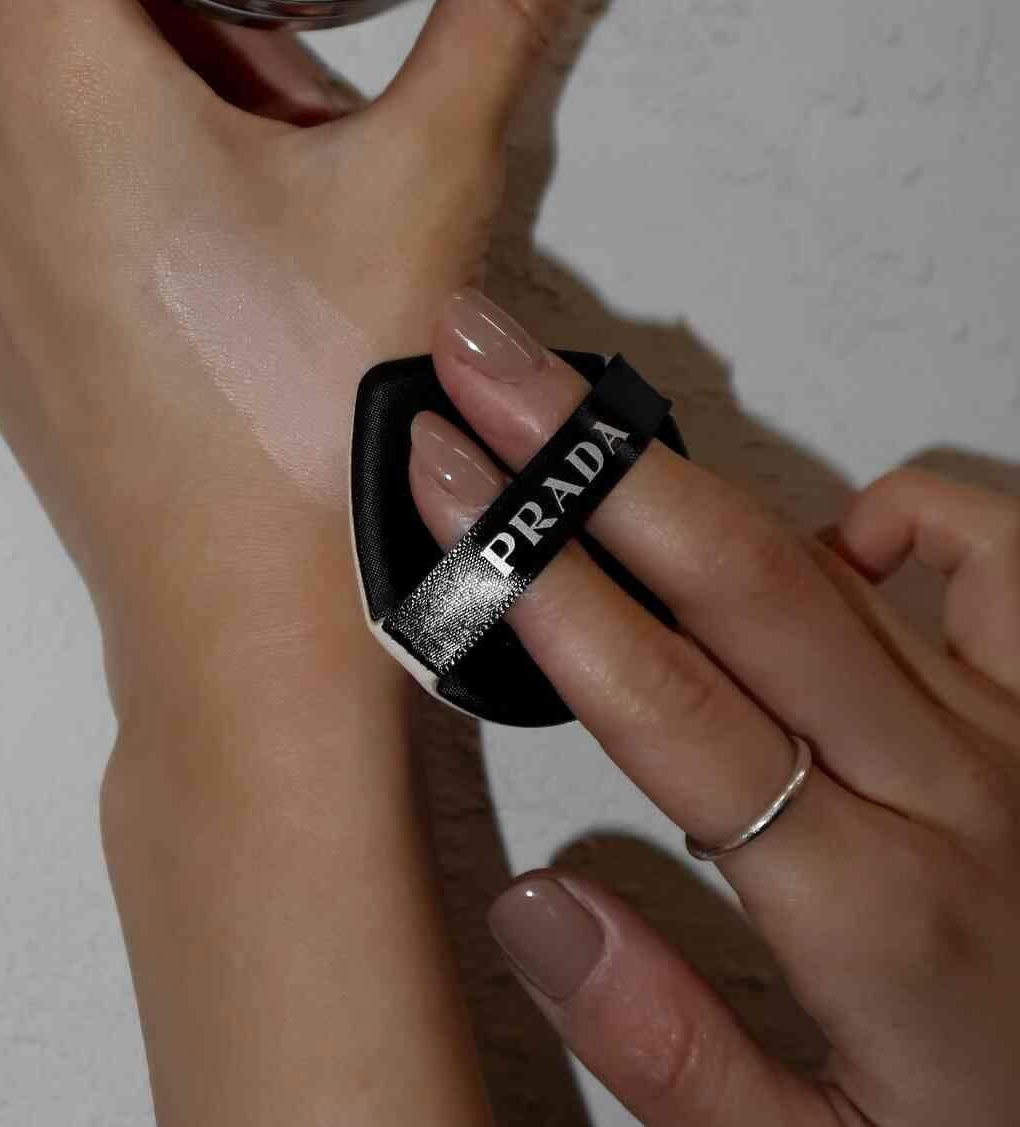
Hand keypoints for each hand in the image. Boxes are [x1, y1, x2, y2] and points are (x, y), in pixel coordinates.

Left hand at [0, 0, 638, 716]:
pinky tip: (221, 239)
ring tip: (290, 183)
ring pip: (63, 73)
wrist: (243, 632)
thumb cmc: (311, 414)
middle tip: (317, 83)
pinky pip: (40, 158)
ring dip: (173, 78)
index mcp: (58, 79)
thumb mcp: (424, 184)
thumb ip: (506, 7)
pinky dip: (128, 149)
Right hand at [406, 286, 1019, 1124]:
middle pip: (740, 576)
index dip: (541, 577)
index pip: (669, 706)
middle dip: (584, 458)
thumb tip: (536, 907)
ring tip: (576, 409)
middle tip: (480, 363)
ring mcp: (1012, 728)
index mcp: (869, 911)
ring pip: (831, 552)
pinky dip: (899, 512)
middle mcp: (945, 790)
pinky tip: (821, 535)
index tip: (449, 483)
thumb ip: (669, 1049)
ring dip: (684, 469)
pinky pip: (993, 554)